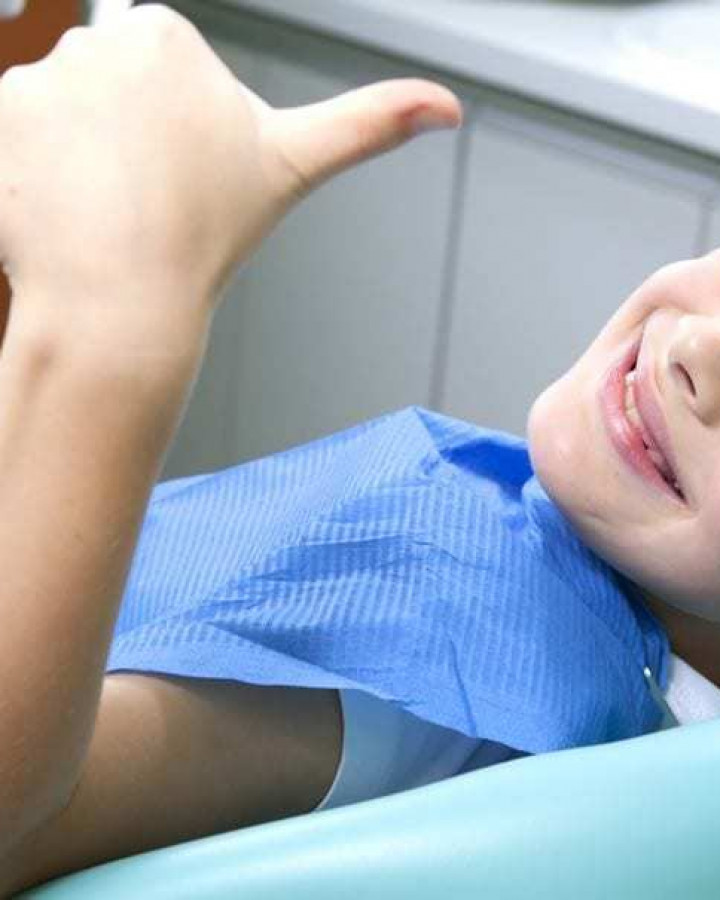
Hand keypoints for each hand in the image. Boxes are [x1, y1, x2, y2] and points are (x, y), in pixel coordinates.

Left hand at [0, 5, 461, 331]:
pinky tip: (62, 216)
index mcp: (165, 36)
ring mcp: (35, 80)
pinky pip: (15, 141)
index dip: (171, 131)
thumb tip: (449, 107)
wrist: (125, 305)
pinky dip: (33, 177)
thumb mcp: (294, 167)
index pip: (157, 69)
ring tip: (104, 213)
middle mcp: (95, 40)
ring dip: (76, 160)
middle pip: (107, 88)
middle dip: (123, 139)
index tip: (180, 175)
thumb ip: (369, 123)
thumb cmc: (206, 238)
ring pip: (60, 117)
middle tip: (143, 199)